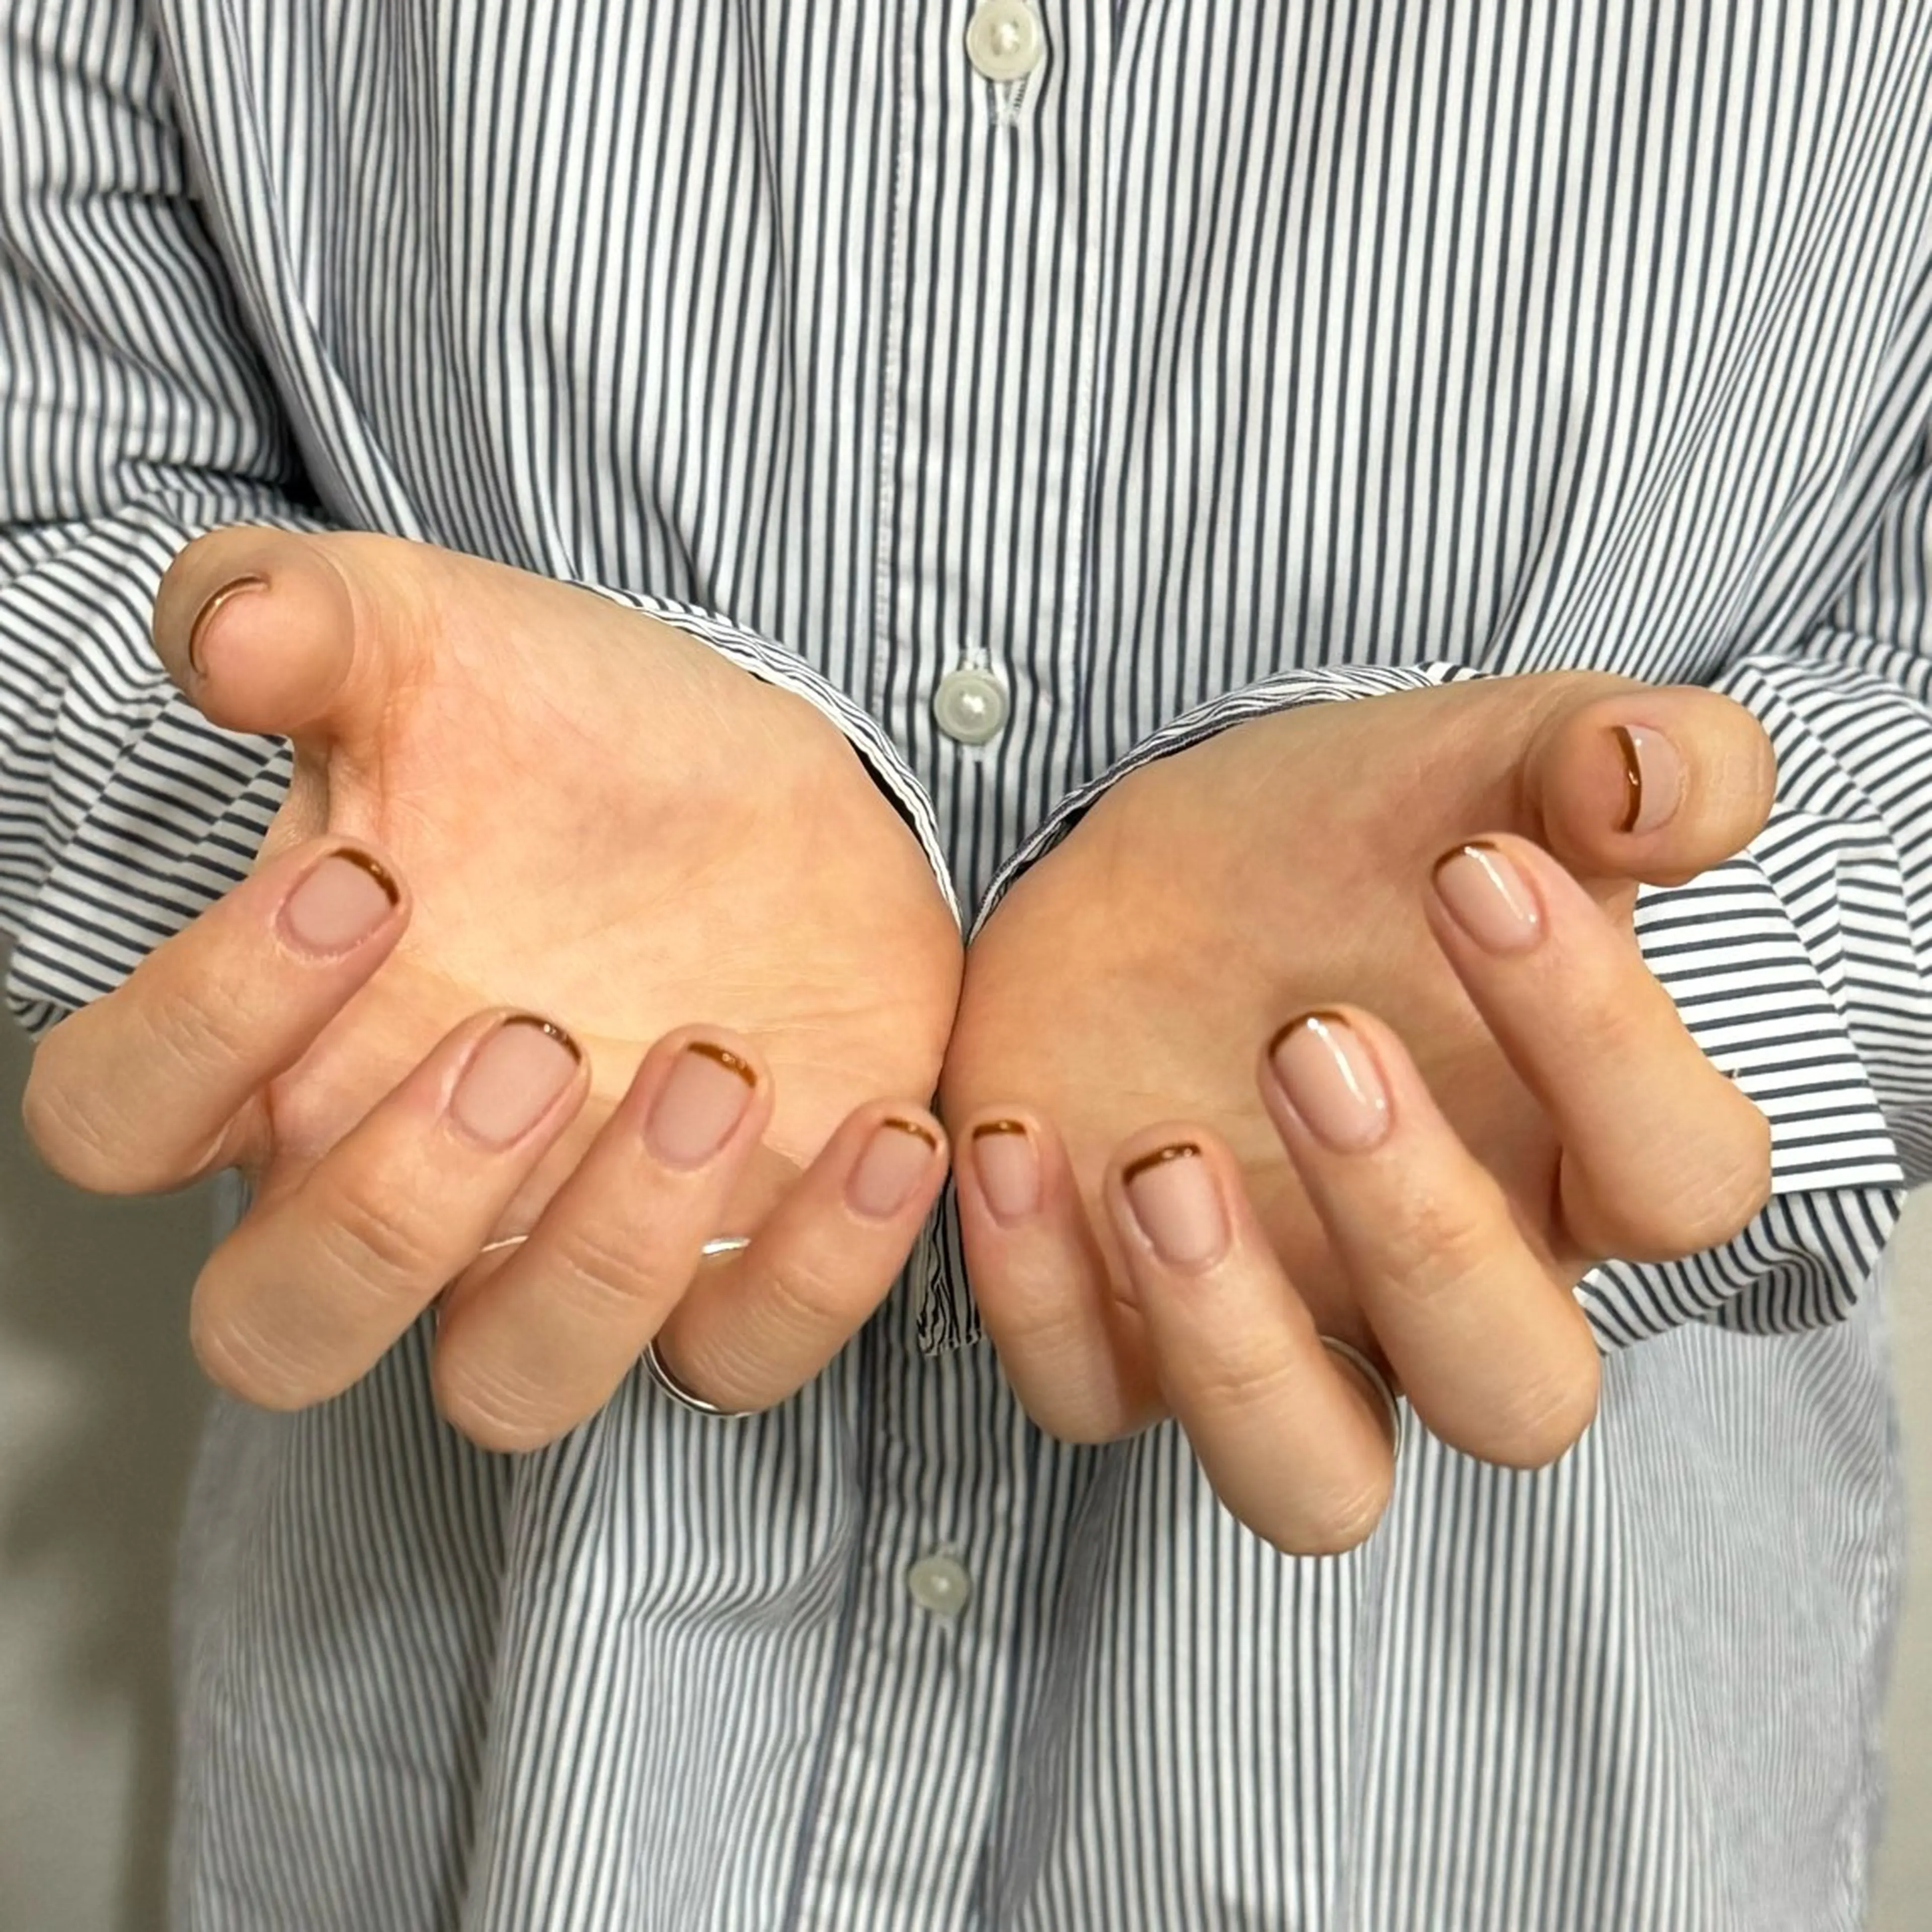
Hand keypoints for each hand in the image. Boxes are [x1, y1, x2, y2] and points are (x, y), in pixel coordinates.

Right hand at [24, 530, 961, 1442]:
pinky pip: (746, 1357)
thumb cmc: (566, 728)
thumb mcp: (430, 638)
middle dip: (394, 1209)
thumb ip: (302, 618)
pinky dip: (823, 1271)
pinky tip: (885, 1124)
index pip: (120, 1126)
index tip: (368, 881)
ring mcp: (571, 1241)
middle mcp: (407, 1181)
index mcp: (285, 1045)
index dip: (203, 1027)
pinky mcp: (739, 1257)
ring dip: (610, 1252)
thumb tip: (230, 637)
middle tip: (532, 1032)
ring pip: (511, 1387)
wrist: (759, 773)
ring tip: (718, 1063)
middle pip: (280, 1332)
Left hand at [941, 673, 1774, 1551]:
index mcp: (1574, 1156)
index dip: (1602, 1043)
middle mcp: (1441, 1281)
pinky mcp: (1117, 1322)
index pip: (1677, 1185)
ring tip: (1163, 1160)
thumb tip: (1671, 790)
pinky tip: (1015, 1136)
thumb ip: (1622, 759)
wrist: (1167, 863)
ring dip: (1238, 1347)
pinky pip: (1090, 1396)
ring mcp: (1278, 1321)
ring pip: (1312, 1486)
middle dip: (1420, 1231)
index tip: (1475, 869)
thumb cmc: (1352, 833)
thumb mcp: (1489, 760)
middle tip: (1308, 1036)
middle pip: (1515, 1394)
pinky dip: (1040, 1293)